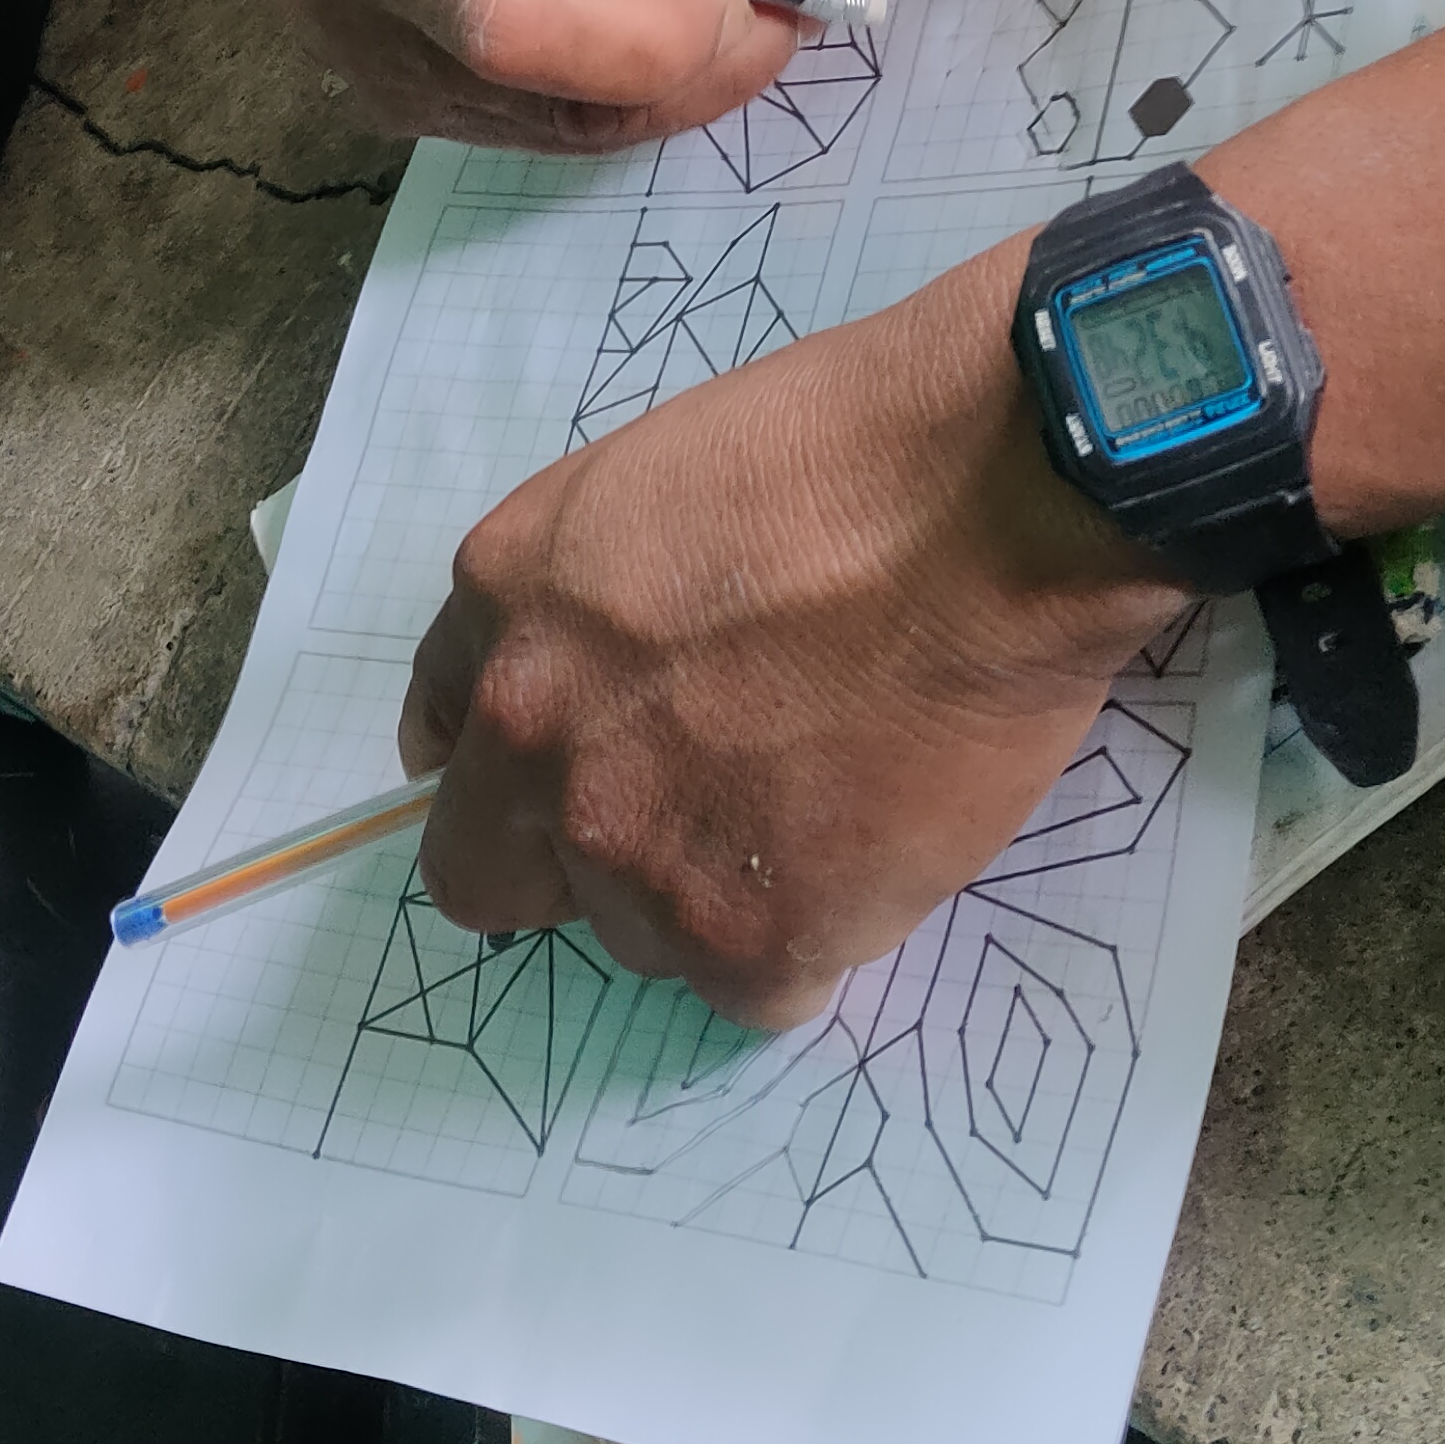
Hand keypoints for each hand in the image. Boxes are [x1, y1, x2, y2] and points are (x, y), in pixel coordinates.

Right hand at [264, 0, 819, 152]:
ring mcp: (357, 24)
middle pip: (504, 19)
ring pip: (536, 101)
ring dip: (677, 81)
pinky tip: (685, 54)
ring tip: (756, 32)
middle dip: (669, 33)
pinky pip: (537, 131)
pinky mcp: (386, 94)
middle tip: (771, 8)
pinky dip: (636, 103)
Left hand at [400, 241, 1181, 1025]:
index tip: (585, 773)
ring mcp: (636, 853)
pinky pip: (755, 989)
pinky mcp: (750, 934)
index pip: (448, 760)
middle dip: (580, 864)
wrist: (997, 503)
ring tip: (825, 799)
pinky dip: (810, 940)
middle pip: (506, 882)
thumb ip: (563, 600)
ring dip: (710, 895)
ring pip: (641, 937)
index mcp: (504, 616)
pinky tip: (870, 848)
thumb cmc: (850, 454)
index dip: (521, 777)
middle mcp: (536, 748)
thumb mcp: (642, 477)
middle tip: (705, 809)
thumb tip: (537, 700)